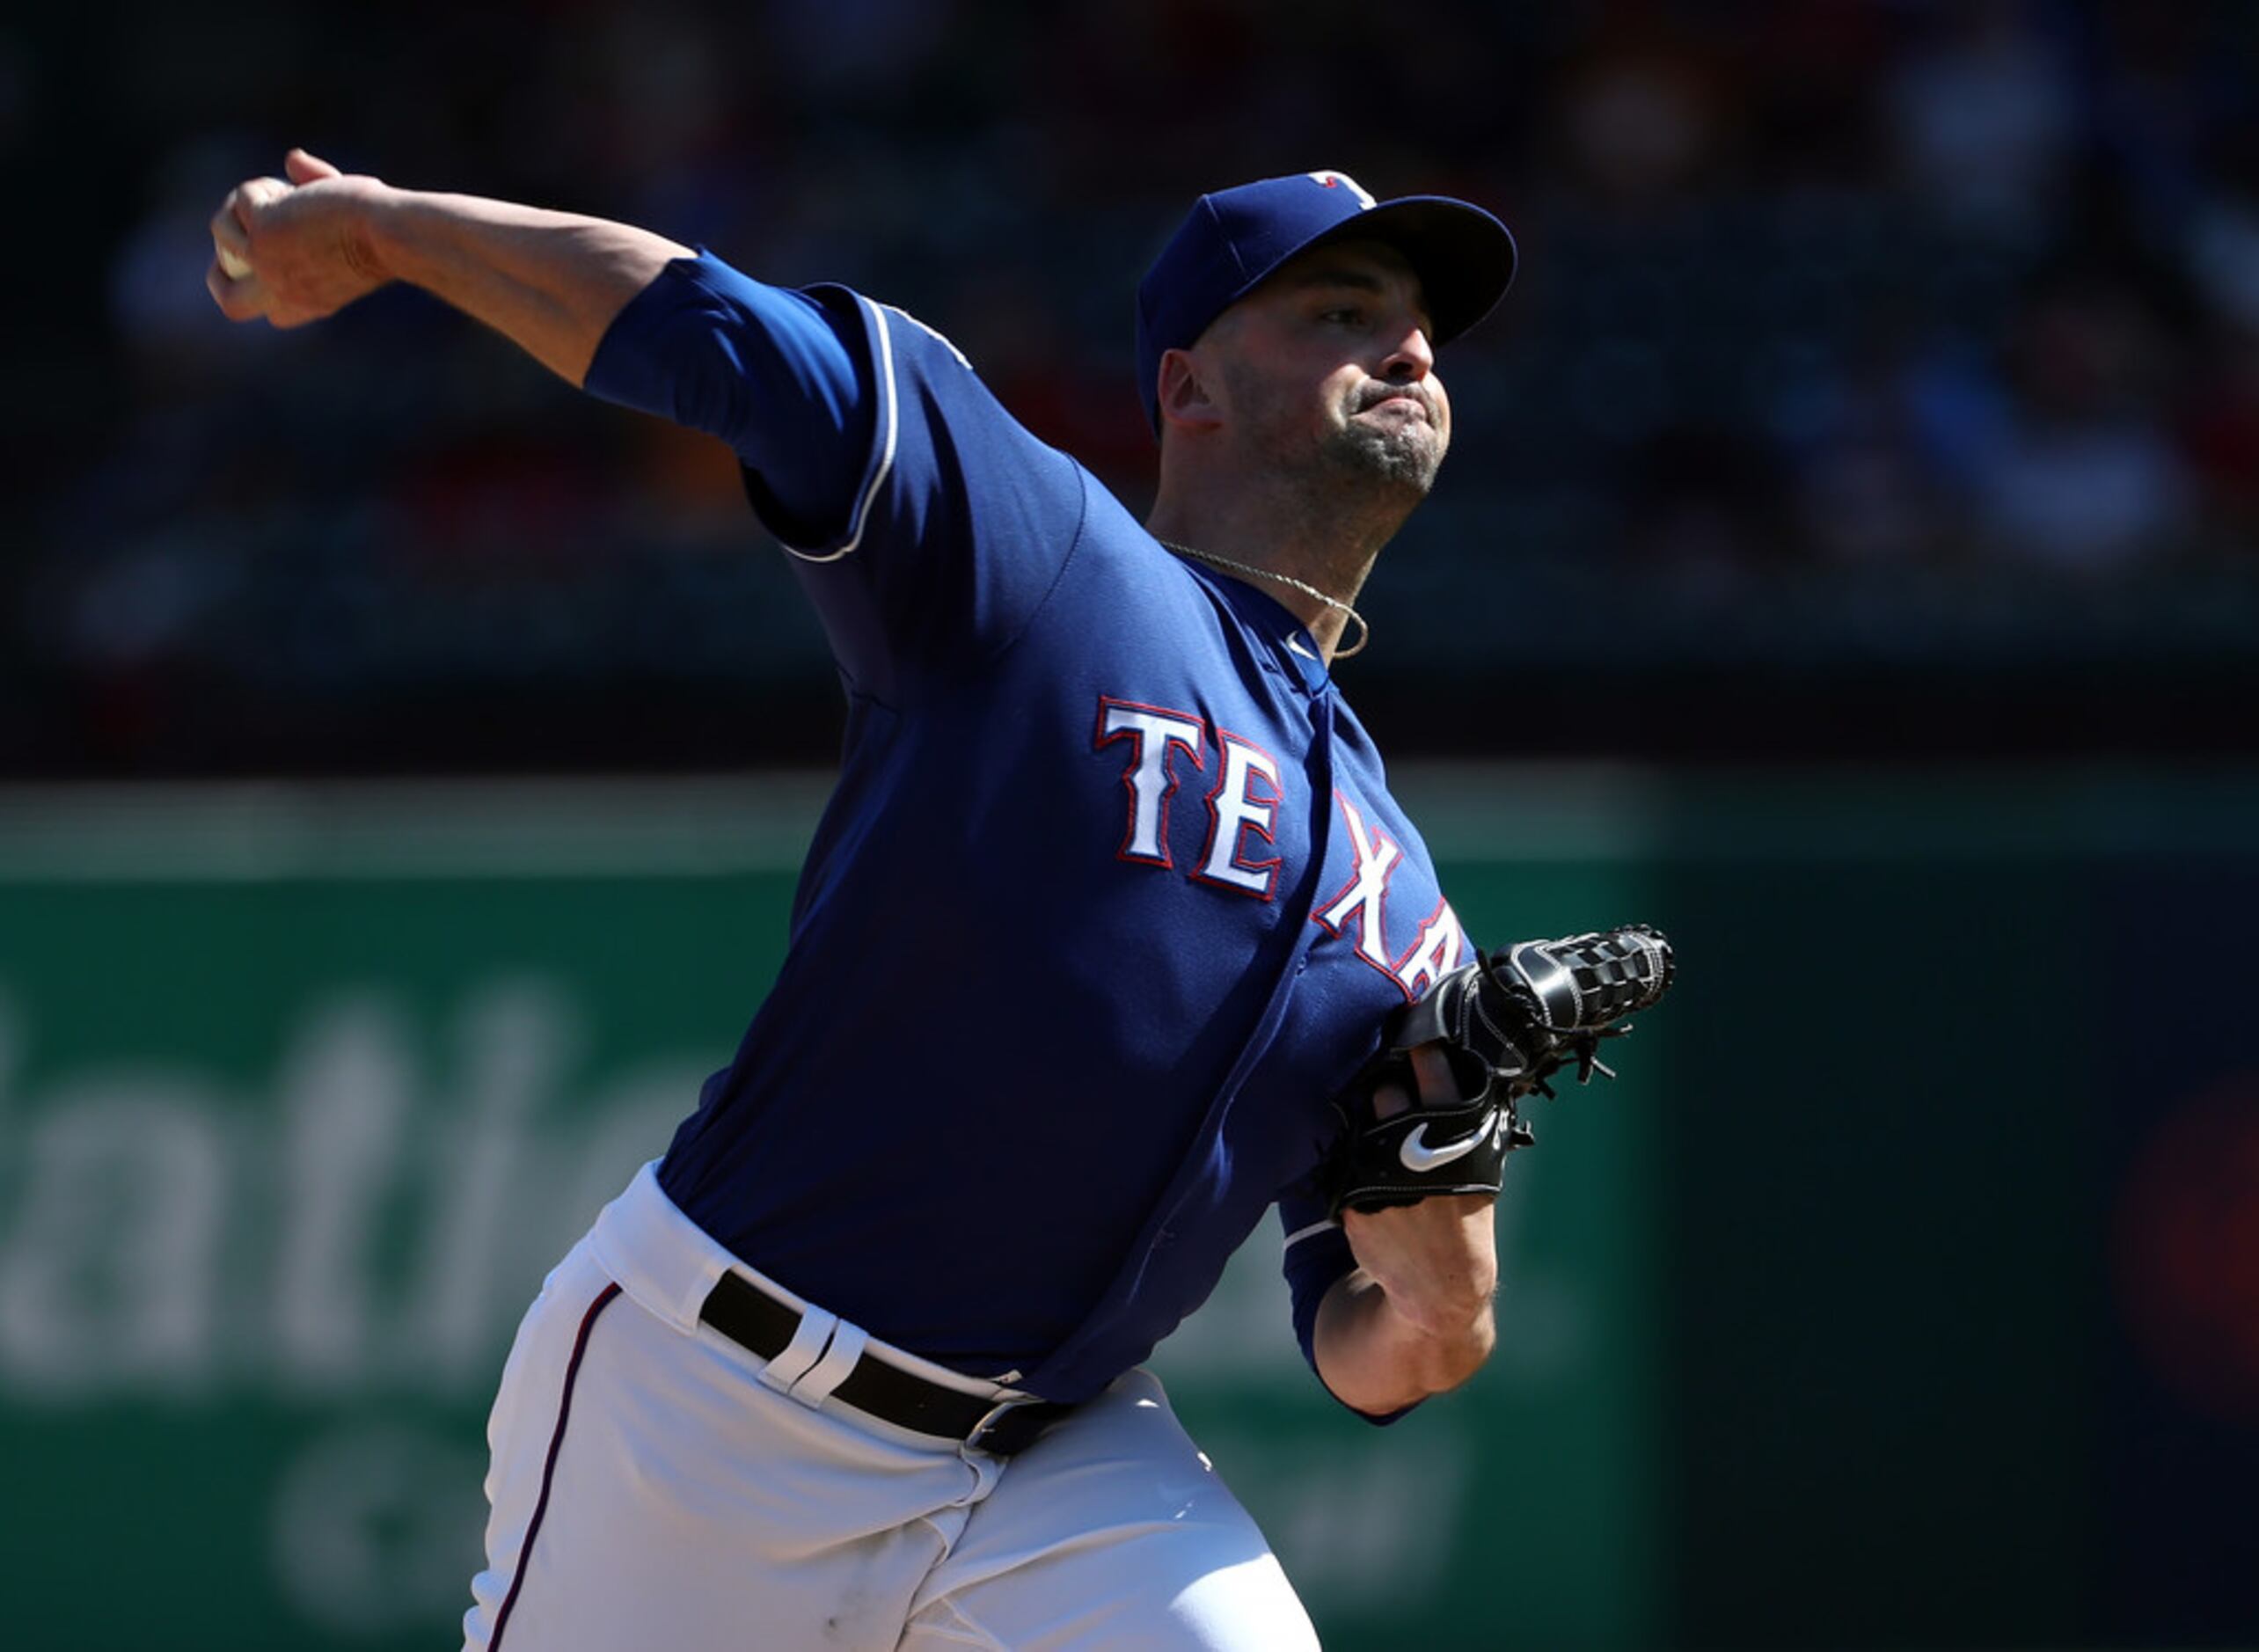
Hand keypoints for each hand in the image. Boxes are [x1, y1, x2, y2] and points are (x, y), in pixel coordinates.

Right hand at [207, 149, 394, 327]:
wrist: (389, 235)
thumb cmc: (383, 236)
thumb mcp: (345, 225)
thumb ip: (315, 193)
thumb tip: (291, 159)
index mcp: (308, 304)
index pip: (273, 314)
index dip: (268, 286)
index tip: (284, 256)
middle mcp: (281, 292)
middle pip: (229, 302)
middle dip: (221, 270)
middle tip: (244, 235)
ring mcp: (266, 262)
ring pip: (221, 231)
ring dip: (243, 205)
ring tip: (280, 192)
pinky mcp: (262, 230)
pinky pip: (241, 200)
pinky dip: (261, 186)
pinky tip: (290, 184)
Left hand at [1338, 1043, 1498, 1339]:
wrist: (1440, 1287)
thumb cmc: (1462, 1221)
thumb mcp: (1479, 1172)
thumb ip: (1466, 1126)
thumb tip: (1452, 1069)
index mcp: (1460, 1141)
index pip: (1435, 1071)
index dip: (1422, 1048)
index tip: (1414, 1032)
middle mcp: (1422, 1155)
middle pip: (1387, 1094)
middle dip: (1386, 1092)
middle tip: (1391, 1100)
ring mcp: (1386, 1178)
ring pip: (1362, 1125)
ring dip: (1368, 1127)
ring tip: (1382, 1145)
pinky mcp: (1355, 1201)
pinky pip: (1346, 1162)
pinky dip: (1353, 1163)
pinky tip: (1368, 1178)